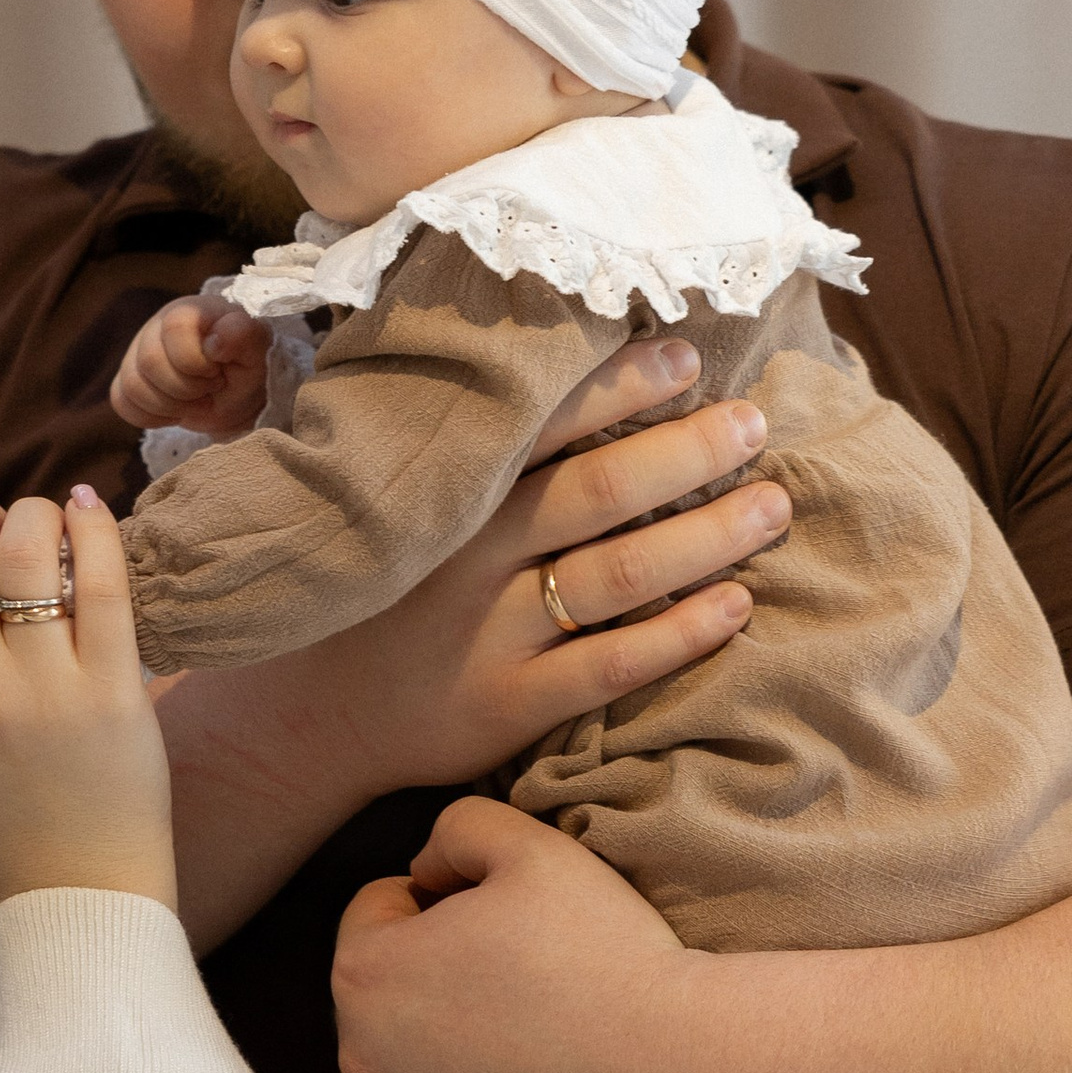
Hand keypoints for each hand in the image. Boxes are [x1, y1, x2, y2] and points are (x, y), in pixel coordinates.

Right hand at [108, 292, 271, 439]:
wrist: (237, 392)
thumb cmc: (248, 364)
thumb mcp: (257, 351)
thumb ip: (244, 336)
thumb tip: (216, 341)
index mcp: (189, 311)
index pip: (174, 329)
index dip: (196, 361)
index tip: (218, 371)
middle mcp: (157, 327)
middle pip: (149, 361)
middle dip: (185, 389)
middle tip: (210, 390)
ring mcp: (137, 353)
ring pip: (132, 385)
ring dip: (170, 406)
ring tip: (196, 401)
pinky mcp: (128, 379)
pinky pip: (121, 401)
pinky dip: (151, 416)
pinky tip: (175, 410)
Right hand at [241, 336, 790, 803]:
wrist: (302, 716)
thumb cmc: (370, 592)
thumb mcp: (389, 504)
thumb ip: (453, 450)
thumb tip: (534, 364)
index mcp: (446, 493)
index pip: (543, 420)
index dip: (621, 384)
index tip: (686, 357)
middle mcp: (469, 554)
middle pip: (600, 489)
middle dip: (689, 450)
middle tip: (753, 425)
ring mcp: (490, 633)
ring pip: (620, 572)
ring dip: (708, 536)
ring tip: (770, 506)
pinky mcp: (508, 706)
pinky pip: (610, 667)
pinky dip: (680, 633)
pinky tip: (735, 606)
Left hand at [333, 799, 702, 1072]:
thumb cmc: (606, 955)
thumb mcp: (532, 847)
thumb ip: (458, 828)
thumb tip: (427, 869)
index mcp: (368, 970)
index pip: (378, 913)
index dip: (439, 903)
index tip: (499, 923)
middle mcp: (361, 1058)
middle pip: (380, 997)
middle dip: (428, 980)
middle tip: (516, 985)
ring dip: (429, 1056)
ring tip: (519, 1047)